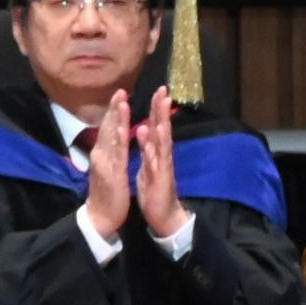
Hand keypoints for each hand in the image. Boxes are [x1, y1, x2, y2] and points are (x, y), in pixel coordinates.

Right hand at [78, 90, 135, 245]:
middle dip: (114, 109)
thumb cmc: (106, 193)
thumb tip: (110, 139)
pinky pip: (116, 154)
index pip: (107, 128)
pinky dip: (118, 140)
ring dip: (116, 118)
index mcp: (102, 153)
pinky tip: (121, 128)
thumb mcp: (107, 168)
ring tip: (121, 102)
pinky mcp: (112, 173)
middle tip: (120, 91)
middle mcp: (100, 154)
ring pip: (111, 137)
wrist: (100, 216)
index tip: (119, 95)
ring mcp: (105, 163)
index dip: (113, 111)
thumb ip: (108, 153)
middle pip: (107, 127)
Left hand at [129, 90, 191, 244]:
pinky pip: (155, 162)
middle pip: (163, 129)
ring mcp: (163, 166)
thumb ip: (147, 147)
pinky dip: (152, 151)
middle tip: (162, 91)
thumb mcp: (147, 164)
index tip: (158, 90)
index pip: (157, 126)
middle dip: (161, 110)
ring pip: (162, 143)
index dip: (157, 109)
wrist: (163, 214)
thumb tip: (142, 129)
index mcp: (157, 152)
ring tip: (161, 109)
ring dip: (161, 126)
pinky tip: (151, 141)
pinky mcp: (160, 179)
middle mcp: (162, 156)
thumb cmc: (154, 189)